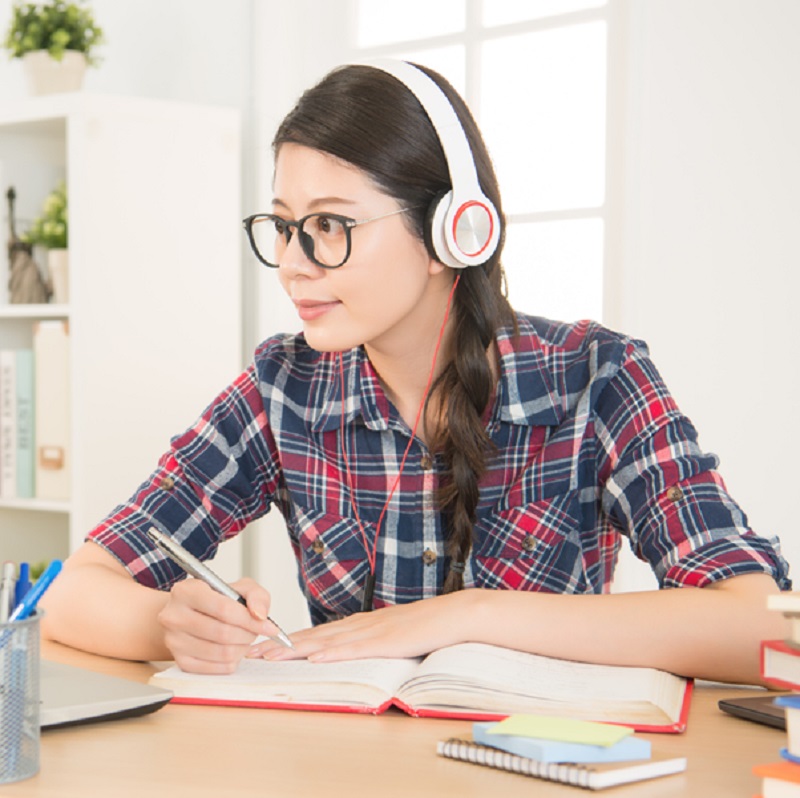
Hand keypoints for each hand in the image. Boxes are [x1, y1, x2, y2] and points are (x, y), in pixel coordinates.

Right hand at [158, 577, 280, 672]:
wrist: (189, 614)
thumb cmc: (215, 599)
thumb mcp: (238, 587)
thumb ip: (256, 595)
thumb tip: (260, 615)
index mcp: (186, 591)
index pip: (224, 609)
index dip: (250, 620)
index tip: (268, 626)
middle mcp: (174, 616)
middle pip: (223, 633)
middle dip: (248, 635)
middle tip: (255, 631)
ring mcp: (174, 641)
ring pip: (221, 653)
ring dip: (242, 648)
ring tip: (245, 638)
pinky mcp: (180, 661)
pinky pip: (216, 668)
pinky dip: (232, 661)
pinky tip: (234, 649)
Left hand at [250, 589, 479, 663]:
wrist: (453, 614)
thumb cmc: (427, 625)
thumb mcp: (393, 632)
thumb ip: (373, 640)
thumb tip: (354, 651)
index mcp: (363, 623)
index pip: (321, 632)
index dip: (293, 640)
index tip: (269, 646)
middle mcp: (362, 624)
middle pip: (316, 635)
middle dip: (283, 645)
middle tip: (256, 652)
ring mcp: (373, 632)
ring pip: (328, 642)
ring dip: (298, 650)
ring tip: (273, 657)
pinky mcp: (386, 641)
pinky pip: (355, 649)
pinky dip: (333, 654)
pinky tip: (316, 658)